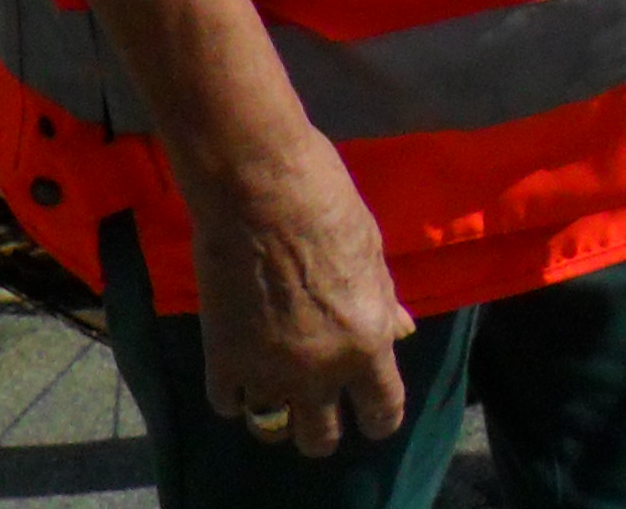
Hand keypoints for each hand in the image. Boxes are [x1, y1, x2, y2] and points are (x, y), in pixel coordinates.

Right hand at [188, 135, 413, 458]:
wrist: (259, 187)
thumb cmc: (327, 203)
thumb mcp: (372, 252)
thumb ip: (383, 302)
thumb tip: (402, 331)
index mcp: (367, 342)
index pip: (383, 411)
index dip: (378, 417)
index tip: (369, 415)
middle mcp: (321, 370)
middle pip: (321, 438)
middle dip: (322, 428)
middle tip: (315, 407)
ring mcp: (269, 369)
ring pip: (271, 429)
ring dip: (274, 416)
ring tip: (272, 396)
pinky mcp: (223, 358)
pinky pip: (227, 403)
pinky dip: (233, 392)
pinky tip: (237, 371)